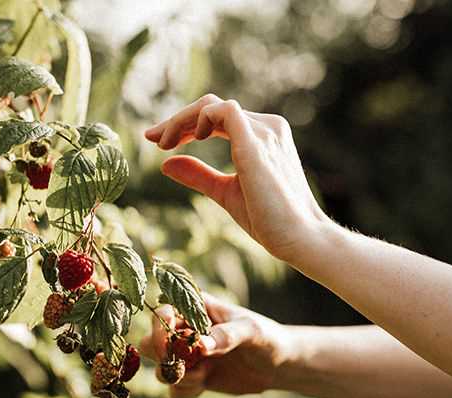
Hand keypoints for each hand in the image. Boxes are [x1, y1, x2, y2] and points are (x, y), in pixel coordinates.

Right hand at [139, 293, 290, 397]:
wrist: (279, 365)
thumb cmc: (266, 337)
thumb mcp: (250, 331)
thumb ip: (226, 336)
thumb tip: (201, 346)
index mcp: (196, 308)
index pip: (163, 312)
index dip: (159, 328)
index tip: (171, 344)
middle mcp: (186, 331)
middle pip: (151, 341)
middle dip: (161, 356)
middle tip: (182, 364)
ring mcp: (188, 356)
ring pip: (160, 368)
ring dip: (177, 375)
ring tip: (204, 373)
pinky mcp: (194, 378)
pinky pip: (174, 389)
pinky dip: (186, 390)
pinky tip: (206, 384)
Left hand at [144, 94, 330, 261]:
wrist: (300, 238)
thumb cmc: (269, 220)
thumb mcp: (225, 192)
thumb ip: (199, 175)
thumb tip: (165, 164)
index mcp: (262, 137)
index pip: (218, 118)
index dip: (186, 125)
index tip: (159, 142)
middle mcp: (266, 127)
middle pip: (212, 107)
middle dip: (178, 120)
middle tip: (151, 137)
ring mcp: (264, 132)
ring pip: (213, 105)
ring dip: (182, 119)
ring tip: (162, 142)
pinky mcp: (257, 143)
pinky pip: (223, 111)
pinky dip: (199, 119)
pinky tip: (187, 140)